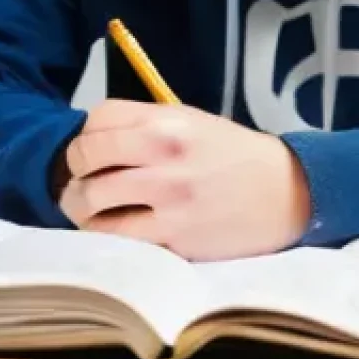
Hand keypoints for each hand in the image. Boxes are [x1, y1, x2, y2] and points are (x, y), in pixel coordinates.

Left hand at [56, 99, 310, 259]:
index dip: (85, 134)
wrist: (285, 192)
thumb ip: (143, 124)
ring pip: (92, 202)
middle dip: (74, 171)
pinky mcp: (175, 237)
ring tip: (86, 210)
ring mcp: (167, 198)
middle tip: (79, 181)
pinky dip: (107, 235)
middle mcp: (162, 155)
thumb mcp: (189, 120)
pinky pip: (120, 239)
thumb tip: (93, 137)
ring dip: (80, 207)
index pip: (97, 119)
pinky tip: (113, 230)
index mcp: (165, 122)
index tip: (89, 149)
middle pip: (85, 157)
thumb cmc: (230, 153)